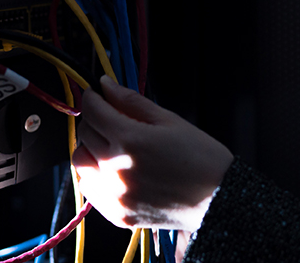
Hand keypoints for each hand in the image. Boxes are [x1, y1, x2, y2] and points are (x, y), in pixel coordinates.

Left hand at [72, 76, 233, 231]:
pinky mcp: (117, 213)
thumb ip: (132, 101)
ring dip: (91, 148)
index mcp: (130, 140)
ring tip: (113, 146)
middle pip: (85, 133)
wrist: (219, 200)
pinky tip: (116, 170)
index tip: (98, 95)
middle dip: (96, 120)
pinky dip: (96, 175)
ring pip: (80, 161)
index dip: (93, 98)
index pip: (92, 111)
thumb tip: (106, 85)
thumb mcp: (169, 120)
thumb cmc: (200, 157)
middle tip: (114, 119)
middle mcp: (116, 169)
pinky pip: (89, 189)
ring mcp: (115, 195)